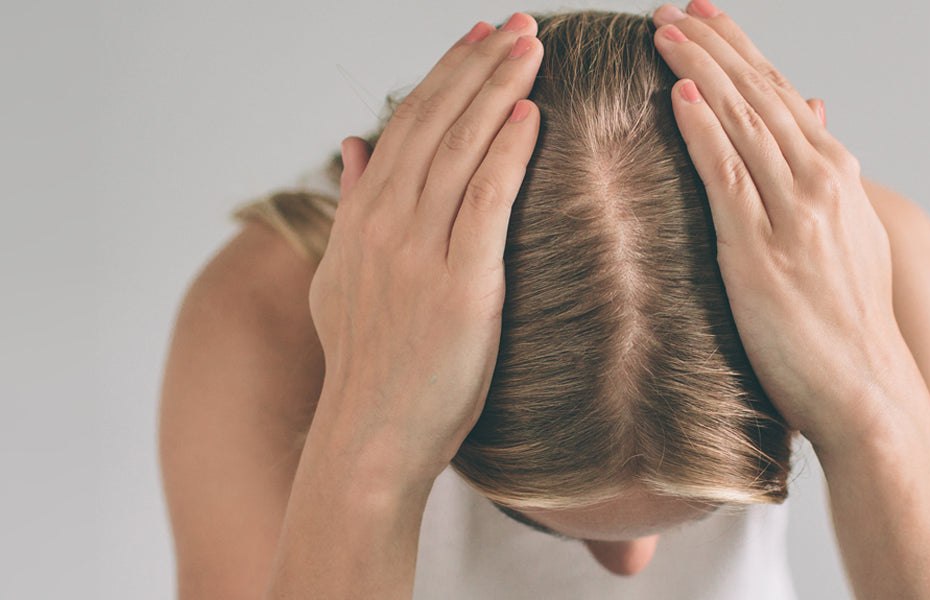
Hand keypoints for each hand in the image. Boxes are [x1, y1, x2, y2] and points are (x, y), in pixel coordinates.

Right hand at [307, 14, 542, 481]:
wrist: (370, 433)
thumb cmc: (365, 362)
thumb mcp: (338, 277)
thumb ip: (349, 205)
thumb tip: (353, 146)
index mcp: (361, 217)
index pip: (407, 125)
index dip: (445, 74)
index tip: (477, 37)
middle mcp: (385, 223)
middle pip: (437, 122)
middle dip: (479, 64)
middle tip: (518, 24)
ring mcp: (420, 250)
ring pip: (461, 149)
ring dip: (499, 90)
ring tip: (532, 47)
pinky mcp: (461, 284)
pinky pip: (486, 201)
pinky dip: (508, 153)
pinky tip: (531, 115)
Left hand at [652, 2, 909, 448]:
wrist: (868, 390)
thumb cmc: (849, 323)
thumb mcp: (850, 237)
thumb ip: (827, 176)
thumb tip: (816, 116)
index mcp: (836, 175)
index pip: (780, 93)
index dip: (738, 50)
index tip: (701, 16)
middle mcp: (819, 182)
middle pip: (759, 94)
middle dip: (712, 45)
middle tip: (669, 9)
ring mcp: (793, 215)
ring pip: (743, 123)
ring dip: (699, 72)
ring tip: (661, 33)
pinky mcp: (761, 253)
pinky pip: (728, 177)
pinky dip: (704, 132)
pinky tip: (678, 97)